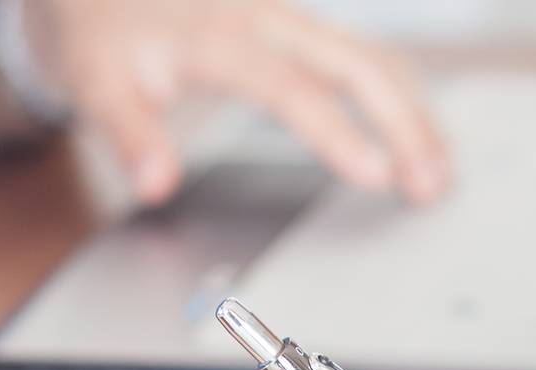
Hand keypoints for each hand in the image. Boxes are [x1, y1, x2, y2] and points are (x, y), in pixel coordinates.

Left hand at [28, 0, 450, 204]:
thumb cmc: (102, 35)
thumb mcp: (95, 85)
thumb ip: (129, 133)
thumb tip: (154, 184)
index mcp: (218, 35)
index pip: (291, 88)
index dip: (337, 132)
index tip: (376, 174)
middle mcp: (265, 19)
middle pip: (355, 62)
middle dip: (403, 122)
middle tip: (431, 184)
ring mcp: (288, 20)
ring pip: (370, 56)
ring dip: (412, 111)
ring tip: (440, 172)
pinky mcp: (298, 29)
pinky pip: (362, 55)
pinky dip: (398, 95)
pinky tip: (420, 133)